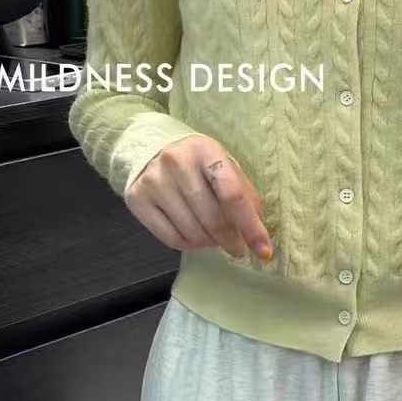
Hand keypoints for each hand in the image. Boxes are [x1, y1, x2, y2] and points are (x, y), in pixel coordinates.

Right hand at [126, 135, 272, 259]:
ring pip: (192, 231)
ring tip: (213, 238)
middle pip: (212, 217)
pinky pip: (170, 238)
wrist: (152, 150)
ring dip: (209, 243)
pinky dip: (189, 245)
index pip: (233, 194)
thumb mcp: (224, 166)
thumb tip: (261, 231)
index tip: (264, 250)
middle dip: (230, 240)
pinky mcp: (138, 199)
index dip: (251, 227)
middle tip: (237, 248)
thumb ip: (244, 194)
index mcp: (206, 150)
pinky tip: (194, 237)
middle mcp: (177, 162)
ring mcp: (154, 181)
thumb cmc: (197, 163)